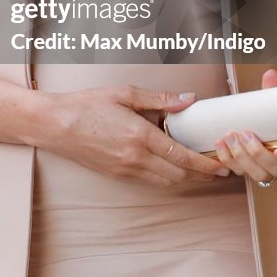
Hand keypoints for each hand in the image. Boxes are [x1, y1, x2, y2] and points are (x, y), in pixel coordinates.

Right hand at [40, 85, 230, 188]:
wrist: (55, 125)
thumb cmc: (87, 105)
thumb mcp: (125, 93)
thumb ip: (159, 99)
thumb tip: (188, 100)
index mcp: (139, 136)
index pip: (182, 156)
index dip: (205, 164)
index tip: (221, 166)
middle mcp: (135, 158)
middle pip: (178, 175)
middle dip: (200, 174)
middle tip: (216, 168)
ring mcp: (125, 170)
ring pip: (165, 182)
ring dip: (184, 177)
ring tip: (197, 168)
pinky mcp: (117, 175)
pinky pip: (149, 181)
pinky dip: (165, 177)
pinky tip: (169, 166)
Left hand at [212, 69, 276, 182]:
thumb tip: (270, 75)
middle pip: (276, 170)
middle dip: (258, 155)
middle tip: (246, 134)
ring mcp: (271, 170)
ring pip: (258, 174)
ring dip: (241, 158)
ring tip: (231, 137)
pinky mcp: (252, 168)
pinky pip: (240, 171)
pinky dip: (228, 160)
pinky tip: (220, 145)